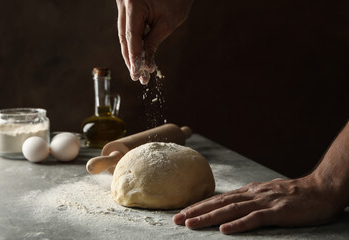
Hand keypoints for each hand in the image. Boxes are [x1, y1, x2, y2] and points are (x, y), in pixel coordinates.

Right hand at [116, 0, 192, 83]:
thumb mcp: (168, 23)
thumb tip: (146, 65)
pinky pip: (128, 27)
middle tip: (137, 77)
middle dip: (131, 58)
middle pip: (124, 37)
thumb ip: (153, 43)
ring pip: (125, 33)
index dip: (133, 58)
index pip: (131, 37)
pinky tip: (140, 56)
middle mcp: (123, 2)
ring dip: (132, 52)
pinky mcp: (127, 6)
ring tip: (140, 70)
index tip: (136, 74)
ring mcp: (123, 3)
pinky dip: (134, 41)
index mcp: (133, 4)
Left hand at [173, 176, 342, 233]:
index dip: (199, 206)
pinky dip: (239, 224)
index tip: (182, 213)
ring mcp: (263, 202)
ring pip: (231, 210)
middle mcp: (251, 194)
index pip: (218, 199)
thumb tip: (231, 204)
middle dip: (196, 211)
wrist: (320, 190)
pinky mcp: (277, 211)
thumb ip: (249, 199)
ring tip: (191, 224)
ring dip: (209, 217)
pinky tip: (225, 230)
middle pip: (219, 203)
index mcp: (248, 192)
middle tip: (176, 220)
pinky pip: (255, 219)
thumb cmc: (293, 194)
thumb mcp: (266, 194)